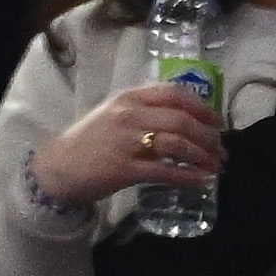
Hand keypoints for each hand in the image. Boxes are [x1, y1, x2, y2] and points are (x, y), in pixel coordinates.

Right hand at [30, 79, 225, 208]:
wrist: (55, 169)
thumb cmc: (86, 143)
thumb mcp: (112, 114)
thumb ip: (142, 110)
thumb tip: (182, 117)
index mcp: (129, 98)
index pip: (175, 94)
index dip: (202, 107)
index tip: (217, 122)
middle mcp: (130, 115)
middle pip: (182, 121)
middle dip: (207, 137)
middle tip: (220, 151)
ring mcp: (126, 142)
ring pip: (177, 145)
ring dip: (202, 157)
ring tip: (214, 167)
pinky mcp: (123, 169)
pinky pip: (164, 171)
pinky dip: (187, 177)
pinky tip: (200, 182)